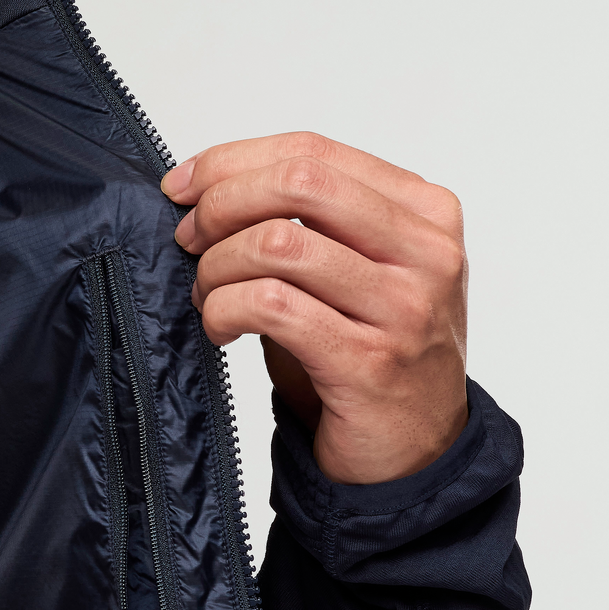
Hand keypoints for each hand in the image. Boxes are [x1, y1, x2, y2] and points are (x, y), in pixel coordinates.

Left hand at [162, 132, 468, 483]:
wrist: (412, 456)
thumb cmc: (367, 361)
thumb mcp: (351, 277)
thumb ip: (305, 228)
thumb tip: (205, 195)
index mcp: (424, 213)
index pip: (314, 153)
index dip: (233, 162)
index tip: (183, 186)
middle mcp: (425, 251)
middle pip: (298, 183)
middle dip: (221, 205)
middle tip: (188, 240)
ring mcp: (403, 306)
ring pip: (278, 243)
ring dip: (218, 267)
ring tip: (206, 296)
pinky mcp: (368, 360)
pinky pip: (272, 306)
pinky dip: (225, 309)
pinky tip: (219, 327)